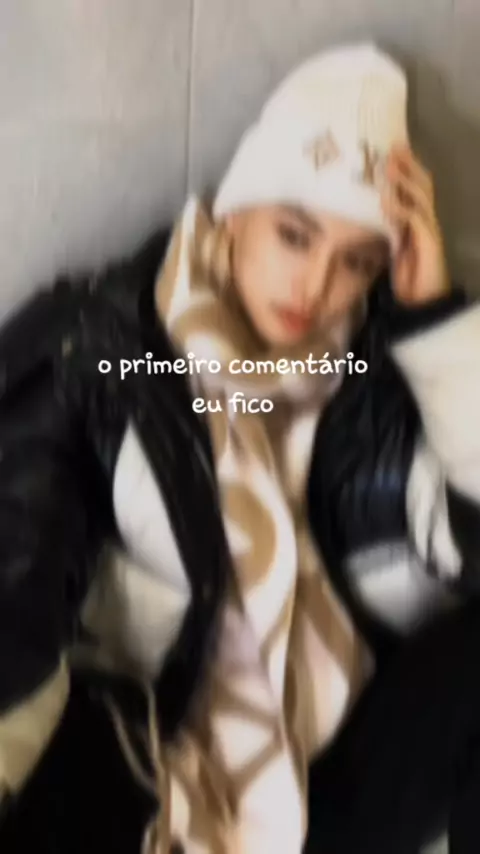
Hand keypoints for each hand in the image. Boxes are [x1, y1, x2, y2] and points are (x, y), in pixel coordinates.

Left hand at [382, 144, 449, 305]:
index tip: (391, 150)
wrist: (422, 304)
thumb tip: (367, 213)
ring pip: (421, 197)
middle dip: (409, 165)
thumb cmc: (407, 279)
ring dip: (405, 181)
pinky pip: (416, 220)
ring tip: (389, 167)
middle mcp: (427, 221)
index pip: (416, 187)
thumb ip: (386, 231)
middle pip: (423, 184)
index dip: (407, 168)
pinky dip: (402, 209)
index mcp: (418, 221)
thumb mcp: (392, 249)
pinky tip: (387, 203)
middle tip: (393, 147)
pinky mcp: (430, 243)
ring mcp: (430, 231)